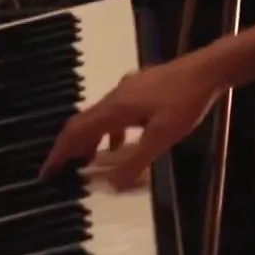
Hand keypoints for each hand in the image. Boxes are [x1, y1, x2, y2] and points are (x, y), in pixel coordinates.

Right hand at [39, 56, 221, 186]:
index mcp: (115, 108)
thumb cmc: (186, 102)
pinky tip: (121, 142)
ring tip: (89, 160)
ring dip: (91, 139)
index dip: (59, 153)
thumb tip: (112, 184)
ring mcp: (128, 89)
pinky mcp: (140, 88)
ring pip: (100, 117)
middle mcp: (115, 96)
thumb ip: (137, 161)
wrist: (208, 69)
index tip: (47, 172)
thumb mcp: (162, 137)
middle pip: (83, 123)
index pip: (76, 131)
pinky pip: (115, 113)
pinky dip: (110, 130)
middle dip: (70, 147)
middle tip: (63, 169)